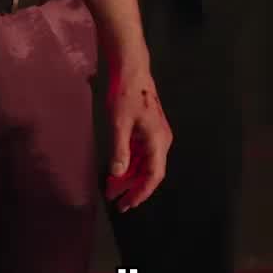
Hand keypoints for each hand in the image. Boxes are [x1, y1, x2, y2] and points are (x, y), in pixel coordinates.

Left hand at [104, 54, 171, 209]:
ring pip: (143, 164)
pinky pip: (140, 153)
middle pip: (149, 172)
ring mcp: (154, 135)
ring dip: (129, 177)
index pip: (154, 174)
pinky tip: (115, 172)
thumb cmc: (125, 93)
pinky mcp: (147, 130)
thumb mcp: (119, 123)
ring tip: (111, 190)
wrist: (131, 69)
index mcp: (158, 140)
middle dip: (132, 188)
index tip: (129, 204)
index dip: (142, 192)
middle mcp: (160, 140)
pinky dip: (128, 164)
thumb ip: (120, 150)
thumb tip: (118, 174)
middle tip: (117, 203)